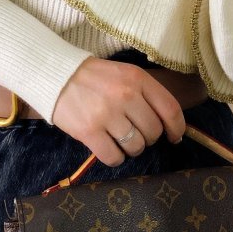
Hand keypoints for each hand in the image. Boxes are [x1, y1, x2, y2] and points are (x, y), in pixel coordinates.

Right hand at [51, 57, 186, 166]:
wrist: (55, 75)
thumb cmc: (93, 77)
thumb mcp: (124, 74)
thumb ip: (146, 94)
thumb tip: (168, 126)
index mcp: (137, 79)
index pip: (170, 109)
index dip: (177, 128)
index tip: (174, 137)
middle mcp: (125, 95)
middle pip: (153, 132)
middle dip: (148, 138)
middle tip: (135, 132)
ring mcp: (107, 114)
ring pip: (136, 146)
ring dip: (131, 148)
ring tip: (119, 139)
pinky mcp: (89, 131)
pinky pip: (114, 157)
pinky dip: (114, 157)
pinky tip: (108, 147)